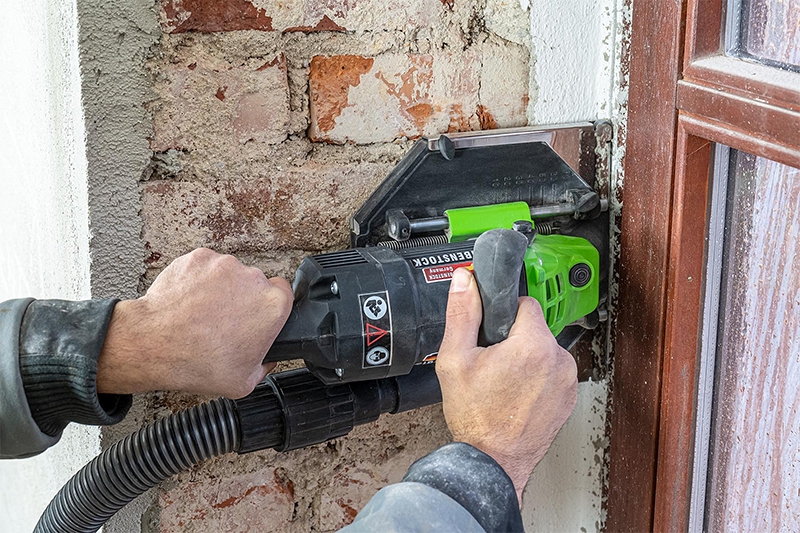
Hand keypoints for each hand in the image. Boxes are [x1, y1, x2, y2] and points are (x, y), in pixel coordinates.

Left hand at [97, 248, 292, 398]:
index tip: (258, 314)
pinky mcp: (200, 258)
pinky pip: (205, 266)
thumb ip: (265, 366)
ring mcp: (225, 265)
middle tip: (225, 321)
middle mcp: (253, 279)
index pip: (284, 293)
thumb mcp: (245, 383)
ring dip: (221, 288)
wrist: (154, 344)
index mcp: (272, 306)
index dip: (271, 306)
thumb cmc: (197, 362)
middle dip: (244, 298)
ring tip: (202, 313)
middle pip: (256, 283)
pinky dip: (199, 280)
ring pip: (230, 274)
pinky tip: (190, 302)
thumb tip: (267, 358)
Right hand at [435, 268, 577, 502]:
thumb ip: (462, 313)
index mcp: (533, 344)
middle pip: (535, 328)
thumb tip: (464, 280)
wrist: (493, 461)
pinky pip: (554, 373)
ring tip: (504, 383)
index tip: (491, 336)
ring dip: (527, 358)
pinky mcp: (570, 397)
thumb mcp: (455, 359)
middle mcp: (558, 360)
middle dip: (514, 339)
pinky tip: (517, 395)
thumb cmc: (475, 417)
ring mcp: (568, 381)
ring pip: (544, 350)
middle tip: (492, 364)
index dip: (504, 316)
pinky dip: (538, 378)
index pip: (525, 303)